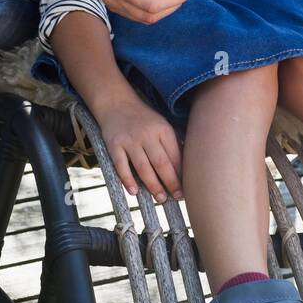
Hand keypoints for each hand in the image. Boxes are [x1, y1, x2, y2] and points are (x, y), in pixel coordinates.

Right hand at [97, 88, 183, 202]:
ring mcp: (130, 140)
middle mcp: (147, 135)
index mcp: (163, 130)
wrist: (116, 103)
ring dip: (153, 185)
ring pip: (143, 167)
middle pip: (161, 163)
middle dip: (171, 182)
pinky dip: (127, 180)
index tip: (187, 188)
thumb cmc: (144, 119)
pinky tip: (134, 192)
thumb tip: (185, 170)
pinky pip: (121, 166)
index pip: (175, 156)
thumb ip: (172, 144)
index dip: (182, 174)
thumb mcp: (161, 126)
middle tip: (177, 197)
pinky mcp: (114, 145)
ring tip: (161, 198)